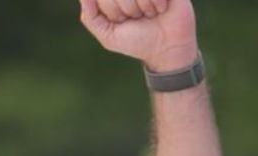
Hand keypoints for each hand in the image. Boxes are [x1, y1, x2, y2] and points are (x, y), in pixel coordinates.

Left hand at [80, 0, 198, 70]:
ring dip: (142, 7)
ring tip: (149, 14)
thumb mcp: (108, 35)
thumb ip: (90, 16)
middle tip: (136, 17)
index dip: (111, 10)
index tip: (121, 19)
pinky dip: (156, 3)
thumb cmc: (136, 41)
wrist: (167, 48)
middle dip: (126, 9)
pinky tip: (161, 9)